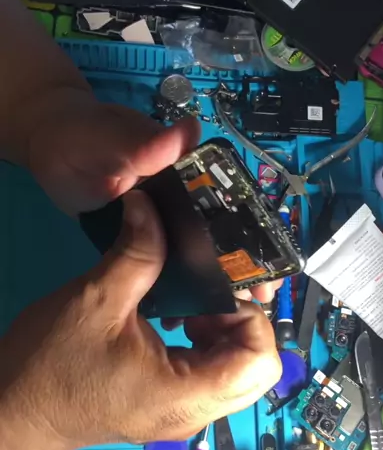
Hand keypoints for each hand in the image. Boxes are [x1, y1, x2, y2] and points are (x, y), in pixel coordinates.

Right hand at [0, 191, 280, 449]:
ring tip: (187, 307)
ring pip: (237, 374)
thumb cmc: (51, 365)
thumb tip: (150, 205)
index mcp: (186, 394)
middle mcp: (195, 414)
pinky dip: (206, 347)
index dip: (251, 317)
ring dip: (224, 334)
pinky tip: (174, 322)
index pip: (261, 361)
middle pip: (257, 370)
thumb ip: (138, 253)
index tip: (216, 288)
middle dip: (242, 325)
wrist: (12, 413)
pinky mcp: (170, 410)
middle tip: (205, 297)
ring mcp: (184, 416)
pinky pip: (212, 377)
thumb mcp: (96, 300)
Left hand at [27, 93, 279, 302]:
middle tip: (255, 304)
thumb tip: (189, 131)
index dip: (254, 237)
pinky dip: (179, 286)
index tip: (267, 269)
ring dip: (212, 283)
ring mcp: (165, 219)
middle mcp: (186, 195)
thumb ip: (148, 143)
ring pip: (197, 254)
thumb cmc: (83, 134)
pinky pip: (167, 265)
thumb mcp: (115, 139)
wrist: (49, 144)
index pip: (236, 203)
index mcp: (191, 167)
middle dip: (241, 269)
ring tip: (225, 318)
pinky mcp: (142, 237)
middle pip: (222, 235)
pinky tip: (184, 312)